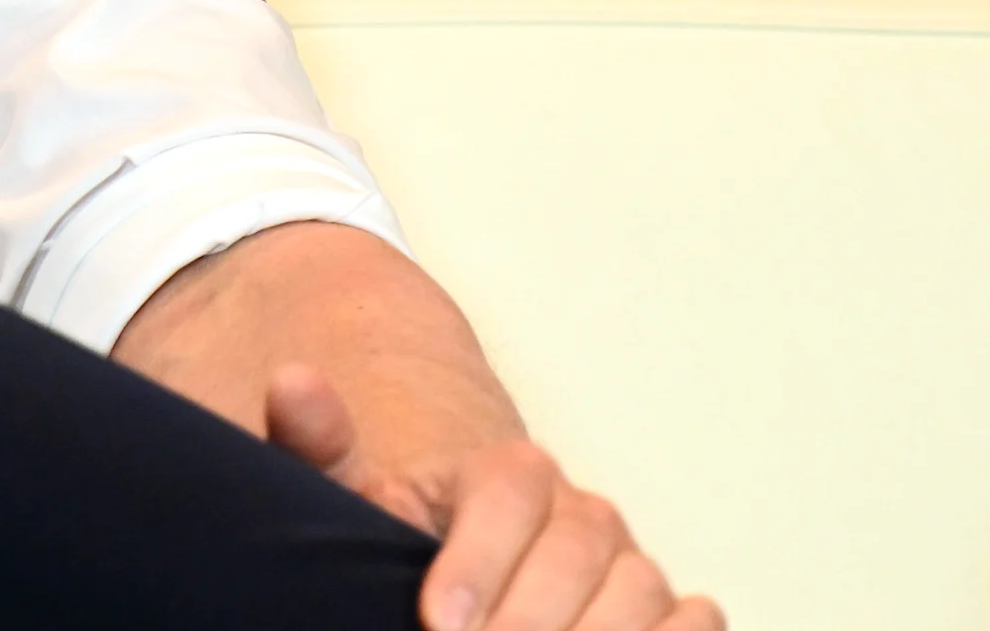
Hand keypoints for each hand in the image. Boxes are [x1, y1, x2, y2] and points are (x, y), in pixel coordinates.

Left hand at [263, 365, 722, 630]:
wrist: (468, 584)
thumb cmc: (408, 544)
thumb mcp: (356, 500)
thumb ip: (321, 449)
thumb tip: (292, 382)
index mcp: (508, 473)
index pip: (511, 491)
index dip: (480, 558)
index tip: (440, 621)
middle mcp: (583, 513)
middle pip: (581, 550)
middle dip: (530, 619)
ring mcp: (635, 566)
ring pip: (643, 593)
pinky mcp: (674, 616)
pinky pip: (696, 625)